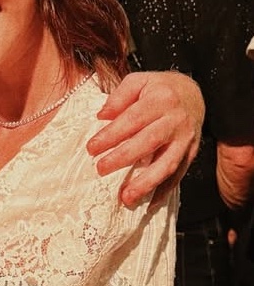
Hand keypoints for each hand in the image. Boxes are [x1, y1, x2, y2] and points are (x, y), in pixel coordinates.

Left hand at [86, 71, 203, 206]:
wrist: (194, 94)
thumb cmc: (160, 89)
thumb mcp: (140, 81)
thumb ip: (119, 96)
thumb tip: (101, 116)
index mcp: (161, 100)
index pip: (133, 119)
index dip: (112, 135)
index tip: (91, 148)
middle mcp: (175, 120)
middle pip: (149, 141)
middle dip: (124, 158)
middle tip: (101, 170)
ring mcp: (185, 139)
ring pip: (167, 164)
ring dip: (146, 183)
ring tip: (127, 197)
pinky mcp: (191, 153)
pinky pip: (178, 175)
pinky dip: (164, 191)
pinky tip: (149, 204)